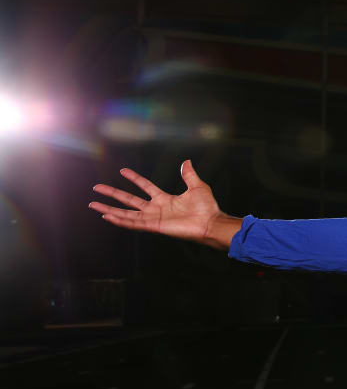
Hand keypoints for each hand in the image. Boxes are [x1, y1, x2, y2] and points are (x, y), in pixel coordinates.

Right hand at [90, 160, 240, 249]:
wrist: (211, 223)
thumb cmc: (207, 208)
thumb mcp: (197, 186)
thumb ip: (189, 175)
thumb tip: (187, 161)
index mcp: (165, 199)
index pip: (145, 186)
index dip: (134, 178)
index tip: (122, 170)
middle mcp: (156, 209)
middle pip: (129, 200)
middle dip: (112, 193)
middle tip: (97, 188)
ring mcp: (153, 218)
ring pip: (126, 213)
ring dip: (109, 209)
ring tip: (94, 205)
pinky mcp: (154, 226)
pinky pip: (133, 223)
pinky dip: (120, 221)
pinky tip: (107, 217)